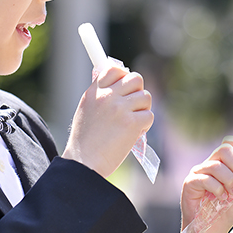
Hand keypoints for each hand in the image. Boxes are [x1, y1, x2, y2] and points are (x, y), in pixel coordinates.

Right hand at [62, 63, 153, 177]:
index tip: (125, 88)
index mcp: (95, 91)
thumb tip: (118, 84)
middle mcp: (108, 96)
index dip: (124, 77)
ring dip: (143, 110)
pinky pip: (149, 115)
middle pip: (136, 79)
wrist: (84, 163)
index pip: (115, 69)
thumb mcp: (86, 110)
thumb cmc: (85, 142)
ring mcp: (120, 108)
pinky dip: (145, 126)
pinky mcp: (132, 123)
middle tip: (133, 107)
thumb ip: (100, 95)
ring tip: (133, 124)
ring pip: (146, 97)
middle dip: (138, 92)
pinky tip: (134, 134)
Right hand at [176, 139, 232, 232]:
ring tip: (230, 194)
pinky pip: (207, 178)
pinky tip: (218, 198)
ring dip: (229, 181)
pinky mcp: (190, 183)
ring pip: (217, 164)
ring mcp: (198, 173)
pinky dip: (217, 188)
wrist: (212, 231)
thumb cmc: (226, 211)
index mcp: (222, 164)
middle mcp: (209, 165)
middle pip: (224, 148)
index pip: (231, 144)